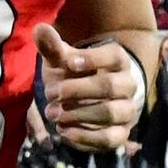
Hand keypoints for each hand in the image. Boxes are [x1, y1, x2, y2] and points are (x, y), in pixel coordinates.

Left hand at [34, 22, 143, 151]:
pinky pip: (110, 138)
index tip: (68, 63)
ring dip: (78, 114)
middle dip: (77, 90)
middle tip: (51, 94)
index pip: (114, 55)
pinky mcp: (121, 133)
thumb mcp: (62, 61)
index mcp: (117, 61)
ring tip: (53, 114)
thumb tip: (40, 29)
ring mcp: (127, 110)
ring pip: (111, 113)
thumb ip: (53, 48)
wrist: (85, 102)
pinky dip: (85, 137)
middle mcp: (127, 84)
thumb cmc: (73, 76)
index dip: (92, 59)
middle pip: (110, 86)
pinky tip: (64, 131)